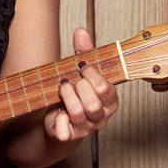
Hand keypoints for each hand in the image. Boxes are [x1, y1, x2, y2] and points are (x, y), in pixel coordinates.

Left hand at [44, 27, 118, 141]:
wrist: (60, 119)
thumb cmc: (74, 92)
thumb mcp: (79, 71)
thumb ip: (83, 52)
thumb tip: (81, 31)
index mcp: (109, 100)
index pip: (106, 89)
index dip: (91, 74)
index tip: (80, 66)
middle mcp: (101, 116)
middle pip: (93, 103)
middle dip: (78, 87)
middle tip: (69, 80)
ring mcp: (86, 128)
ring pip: (78, 113)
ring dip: (66, 97)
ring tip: (62, 89)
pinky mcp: (69, 136)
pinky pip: (64, 131)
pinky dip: (58, 121)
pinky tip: (58, 113)